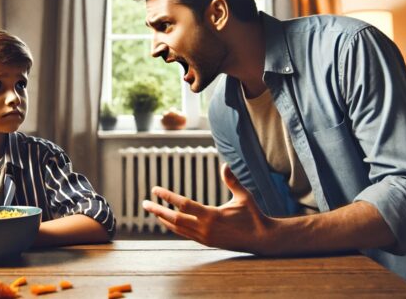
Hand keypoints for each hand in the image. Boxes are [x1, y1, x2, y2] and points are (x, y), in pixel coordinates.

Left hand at [142, 163, 274, 254]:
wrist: (261, 239)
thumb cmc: (253, 216)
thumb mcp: (244, 196)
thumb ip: (232, 181)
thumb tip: (225, 164)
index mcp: (212, 216)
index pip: (183, 205)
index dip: (168, 197)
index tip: (155, 190)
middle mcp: (205, 228)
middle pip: (174, 219)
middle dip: (157, 210)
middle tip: (144, 203)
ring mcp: (204, 237)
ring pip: (177, 228)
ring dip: (163, 219)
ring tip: (152, 211)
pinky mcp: (206, 242)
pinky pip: (185, 234)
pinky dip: (174, 227)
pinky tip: (168, 221)